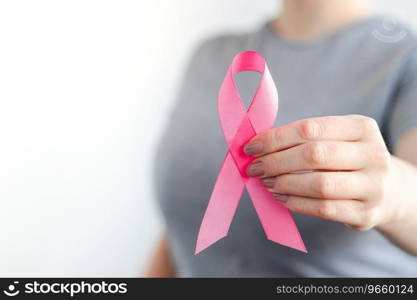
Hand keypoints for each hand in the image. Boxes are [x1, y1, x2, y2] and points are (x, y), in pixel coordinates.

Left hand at [244, 115, 404, 230]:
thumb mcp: (336, 140)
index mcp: (361, 127)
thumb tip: (257, 148)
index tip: (251, 148)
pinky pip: (323, 209)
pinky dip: (295, 203)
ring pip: (319, 184)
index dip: (275, 139)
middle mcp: (373, 154)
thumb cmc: (348, 161)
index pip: (309, 129)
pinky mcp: (366, 213)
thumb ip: (302, 140)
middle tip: (255, 168)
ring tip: (266, 183)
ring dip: (284, 184)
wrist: (390, 191)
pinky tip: (280, 198)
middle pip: (313, 155)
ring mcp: (373, 186)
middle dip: (276, 162)